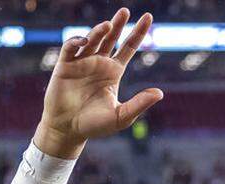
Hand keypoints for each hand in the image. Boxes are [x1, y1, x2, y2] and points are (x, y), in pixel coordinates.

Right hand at [33, 8, 162, 158]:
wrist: (68, 131)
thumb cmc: (94, 125)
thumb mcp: (121, 116)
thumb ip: (139, 104)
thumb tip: (159, 93)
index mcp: (113, 71)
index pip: (128, 46)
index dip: (138, 32)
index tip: (148, 17)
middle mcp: (99, 63)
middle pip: (111, 38)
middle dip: (118, 24)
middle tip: (125, 11)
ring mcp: (82, 62)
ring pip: (92, 39)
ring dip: (99, 31)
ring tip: (107, 26)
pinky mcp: (65, 66)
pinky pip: (71, 48)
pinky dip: (77, 41)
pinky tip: (85, 41)